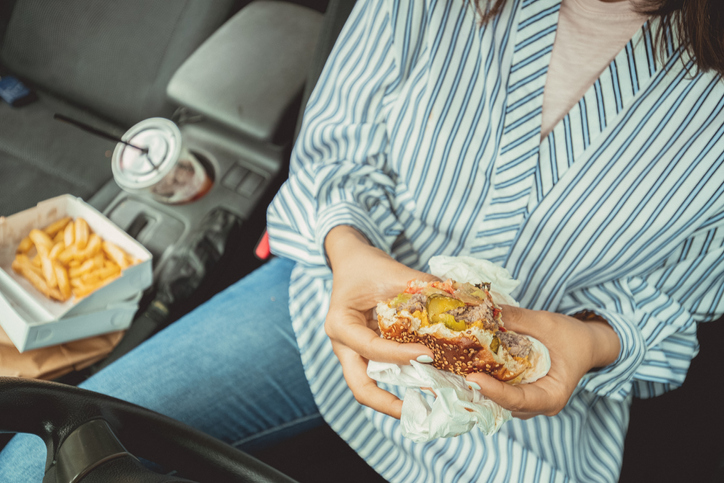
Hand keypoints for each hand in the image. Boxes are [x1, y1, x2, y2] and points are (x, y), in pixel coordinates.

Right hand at [324, 226, 437, 418]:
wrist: (352, 261)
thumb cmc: (367, 266)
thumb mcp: (392, 272)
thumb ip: (422, 288)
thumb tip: (460, 302)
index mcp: (340, 324)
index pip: (371, 348)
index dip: (399, 355)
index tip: (428, 354)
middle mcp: (343, 345)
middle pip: (359, 386)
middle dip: (387, 403)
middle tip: (418, 410)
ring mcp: (352, 353)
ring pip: (369, 386)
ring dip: (396, 397)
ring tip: (429, 400)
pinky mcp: (366, 353)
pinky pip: (381, 373)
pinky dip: (401, 380)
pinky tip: (427, 381)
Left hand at [465, 305, 619, 418]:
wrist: (586, 344)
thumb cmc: (572, 336)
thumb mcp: (546, 323)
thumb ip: (516, 319)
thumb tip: (483, 311)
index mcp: (552, 396)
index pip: (519, 401)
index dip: (494, 391)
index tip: (472, 378)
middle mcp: (538, 406)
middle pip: (503, 403)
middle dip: (479, 388)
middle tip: (453, 370)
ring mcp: (527, 403)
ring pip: (497, 400)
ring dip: (477, 384)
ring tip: (455, 366)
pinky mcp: (518, 393)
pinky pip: (497, 391)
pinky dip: (483, 378)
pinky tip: (465, 364)